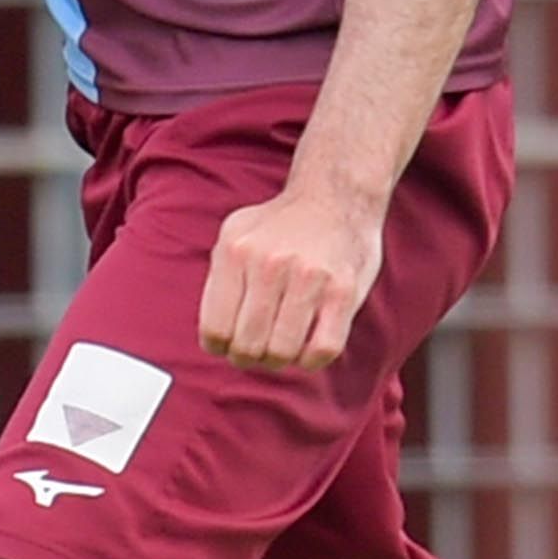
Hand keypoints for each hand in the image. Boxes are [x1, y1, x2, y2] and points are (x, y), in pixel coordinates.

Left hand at [202, 178, 382, 371]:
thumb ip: (219, 280)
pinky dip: (311, 360)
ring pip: (282, 353)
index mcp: (235, 251)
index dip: (219, 348)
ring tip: (282, 347)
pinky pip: (322, 350)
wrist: (336, 197)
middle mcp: (269, 264)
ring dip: (279, 361)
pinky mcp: (343, 291)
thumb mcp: (235, 234)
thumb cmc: (280, 225)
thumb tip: (214, 338)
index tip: (228, 345)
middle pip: (246, 346)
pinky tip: (308, 344)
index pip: (214, 329)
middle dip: (248, 358)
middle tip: (257, 351)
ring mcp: (309, 277)